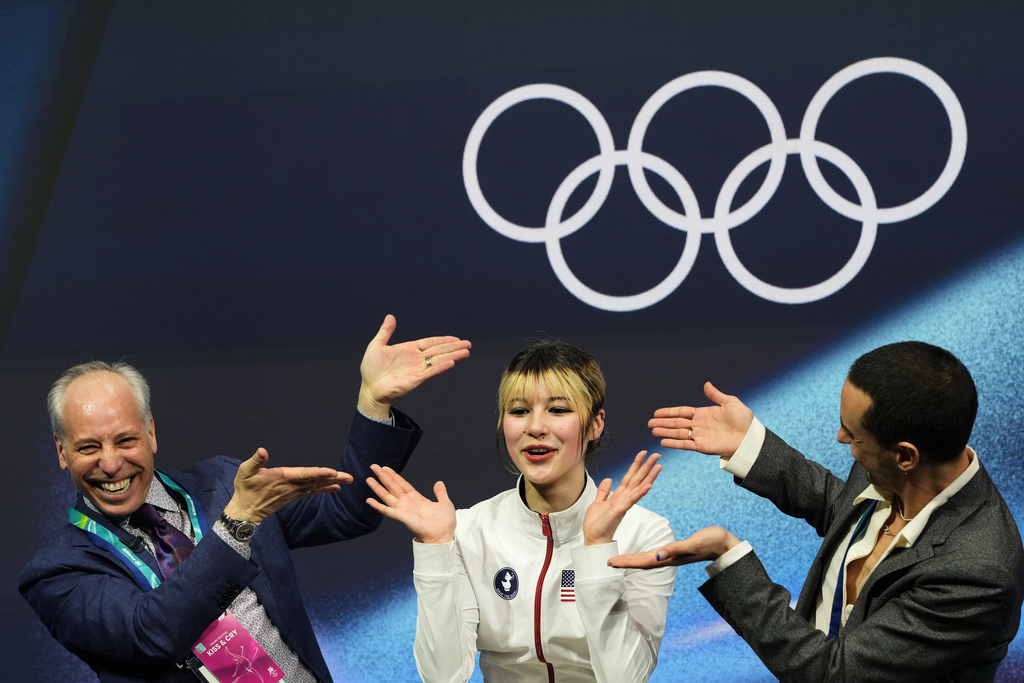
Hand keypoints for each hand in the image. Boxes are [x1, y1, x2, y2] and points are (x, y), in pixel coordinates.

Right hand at [223, 448, 351, 522]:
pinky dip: (324, 488)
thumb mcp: (244, 472)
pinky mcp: (293, 496)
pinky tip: (335, 487)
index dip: (319, 473)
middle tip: (349, 477)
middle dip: (333, 478)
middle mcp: (291, 486)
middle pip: (315, 481)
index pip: (304, 474)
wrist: (245, 512)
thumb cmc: (244, 489)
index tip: (333, 472)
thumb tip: (262, 450)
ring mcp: (293, 492)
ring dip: (332, 482)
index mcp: (281, 477)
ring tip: (347, 480)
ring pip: (316, 486)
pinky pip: (312, 491)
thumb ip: (255, 461)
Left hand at [357, 314, 471, 418]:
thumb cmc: (371, 368)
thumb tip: (390, 316)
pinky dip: (441, 367)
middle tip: (468, 344)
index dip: (443, 340)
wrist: (369, 388)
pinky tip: (452, 362)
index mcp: (409, 349)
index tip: (456, 338)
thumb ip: (385, 332)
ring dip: (453, 356)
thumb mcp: (377, 346)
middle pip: (438, 350)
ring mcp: (417, 369)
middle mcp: (416, 358)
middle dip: (453, 347)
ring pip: (439, 360)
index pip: (430, 342)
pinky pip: (431, 372)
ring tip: (466, 352)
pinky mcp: (416, 379)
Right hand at [366, 464, 455, 543]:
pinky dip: (378, 506)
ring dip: (378, 487)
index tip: (385, 468)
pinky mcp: (401, 517)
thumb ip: (440, 493)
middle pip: (392, 486)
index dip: (394, 475)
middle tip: (373, 466)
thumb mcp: (445, 503)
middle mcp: (407, 503)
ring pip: (387, 495)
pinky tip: (369, 500)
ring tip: (369, 479)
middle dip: (383, 476)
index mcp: (417, 498)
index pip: (402, 484)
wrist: (443, 536)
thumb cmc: (444, 523)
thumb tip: (439, 482)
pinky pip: (387, 510)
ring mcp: (403, 509)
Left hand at [582, 451, 661, 544]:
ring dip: (649, 476)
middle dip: (647, 466)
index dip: (636, 465)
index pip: (629, 477)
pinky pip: (631, 500)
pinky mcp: (620, 510)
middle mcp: (624, 498)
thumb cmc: (597, 524)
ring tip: (658, 466)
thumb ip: (604, 491)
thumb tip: (608, 479)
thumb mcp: (597, 503)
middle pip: (637, 479)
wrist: (594, 539)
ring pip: (638, 487)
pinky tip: (649, 486)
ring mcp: (623, 504)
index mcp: (619, 496)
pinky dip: (640, 492)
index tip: (642, 453)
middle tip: (657, 454)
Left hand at [608, 526, 740, 567]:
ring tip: (618, 560)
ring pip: (647, 559)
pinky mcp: (675, 551)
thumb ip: (675, 549)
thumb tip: (657, 555)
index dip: (626, 561)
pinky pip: (654, 555)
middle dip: (624, 562)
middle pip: (641, 561)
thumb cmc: (711, 542)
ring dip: (631, 560)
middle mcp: (668, 558)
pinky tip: (639, 555)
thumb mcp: (693, 543)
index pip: (643, 560)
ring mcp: (671, 556)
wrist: (724, 545)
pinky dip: (643, 555)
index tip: (610, 562)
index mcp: (669, 557)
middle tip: (607, 562)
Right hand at [648, 381, 753, 455]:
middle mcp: (699, 425)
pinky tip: (663, 441)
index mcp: (703, 414)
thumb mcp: (730, 402)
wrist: (749, 437)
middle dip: (662, 422)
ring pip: (677, 433)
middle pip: (676, 423)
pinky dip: (674, 443)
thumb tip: (706, 384)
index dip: (669, 412)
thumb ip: (716, 395)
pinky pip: (685, 444)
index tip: (657, 412)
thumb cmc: (743, 419)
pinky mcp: (702, 446)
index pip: (682, 412)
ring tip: (652, 431)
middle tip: (649, 423)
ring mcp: (700, 436)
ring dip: (664, 432)